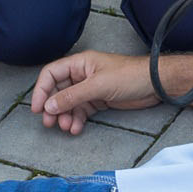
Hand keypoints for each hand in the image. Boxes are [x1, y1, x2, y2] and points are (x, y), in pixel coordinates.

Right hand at [31, 50, 158, 132]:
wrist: (155, 84)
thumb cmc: (130, 75)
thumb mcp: (98, 85)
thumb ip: (72, 96)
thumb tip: (49, 106)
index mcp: (79, 63)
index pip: (51, 74)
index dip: (41, 90)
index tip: (37, 108)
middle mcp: (82, 74)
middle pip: (58, 91)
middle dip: (53, 107)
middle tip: (49, 122)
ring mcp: (90, 88)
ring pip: (69, 104)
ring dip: (65, 116)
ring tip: (66, 128)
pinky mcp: (99, 100)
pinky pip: (82, 111)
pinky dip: (77, 120)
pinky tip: (76, 128)